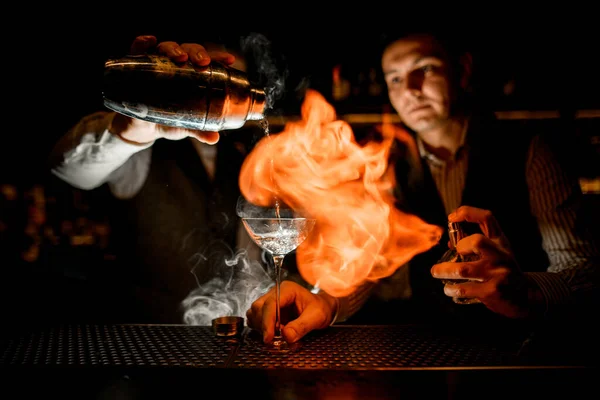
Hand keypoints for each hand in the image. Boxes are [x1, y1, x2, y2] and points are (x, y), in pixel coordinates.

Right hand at [111, 35, 236, 144]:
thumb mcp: (184, 125)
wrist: (140, 128)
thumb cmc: (167, 120)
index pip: (207, 62)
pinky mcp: (136, 68)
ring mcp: (156, 65)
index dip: (219, 58)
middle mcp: (175, 66)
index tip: (229, 60)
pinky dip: (142, 43)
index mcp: (191, 76)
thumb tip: (214, 138)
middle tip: (203, 62)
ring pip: (166, 48)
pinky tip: (149, 41)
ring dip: (174, 49)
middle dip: (197, 53)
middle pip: (188, 51)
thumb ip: (199, 130)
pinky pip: (137, 51)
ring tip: (180, 57)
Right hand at [246, 281, 337, 343]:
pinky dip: (261, 329)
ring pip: (254, 313)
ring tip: (275, 336)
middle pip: (258, 307)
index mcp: (287, 289)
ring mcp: (270, 300)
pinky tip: (272, 334)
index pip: (270, 303)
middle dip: (264, 325)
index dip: (267, 321)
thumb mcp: (316, 317)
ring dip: (261, 327)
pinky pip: (256, 319)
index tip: (268, 338)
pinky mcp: (268, 310)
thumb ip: (301, 327)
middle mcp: (276, 292)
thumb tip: (286, 336)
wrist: (322, 309)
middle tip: (273, 340)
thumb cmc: (321, 309)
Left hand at [430, 205, 538, 317]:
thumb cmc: (504, 270)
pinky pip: (463, 289)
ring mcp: (497, 274)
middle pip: (477, 241)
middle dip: (459, 246)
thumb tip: (449, 243)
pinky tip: (449, 289)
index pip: (487, 218)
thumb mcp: (496, 252)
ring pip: (463, 269)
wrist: (527, 297)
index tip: (451, 218)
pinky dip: (451, 289)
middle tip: (454, 253)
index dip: (466, 213)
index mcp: (500, 242)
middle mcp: (500, 255)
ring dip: (443, 270)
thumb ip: (475, 245)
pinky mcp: (491, 292)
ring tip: (436, 273)